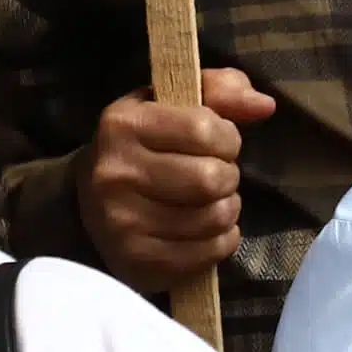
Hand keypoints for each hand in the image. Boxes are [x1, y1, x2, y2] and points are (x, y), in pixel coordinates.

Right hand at [76, 72, 275, 292]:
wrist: (88, 200)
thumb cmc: (144, 144)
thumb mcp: (172, 103)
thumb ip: (222, 90)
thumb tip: (263, 105)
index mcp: (123, 125)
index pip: (204, 129)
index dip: (227, 137)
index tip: (218, 143)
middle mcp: (115, 174)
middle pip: (210, 178)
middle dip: (228, 176)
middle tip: (217, 176)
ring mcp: (122, 223)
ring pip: (214, 218)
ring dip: (228, 209)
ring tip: (212, 201)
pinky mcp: (136, 261)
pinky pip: (208, 253)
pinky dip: (222, 240)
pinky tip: (206, 230)